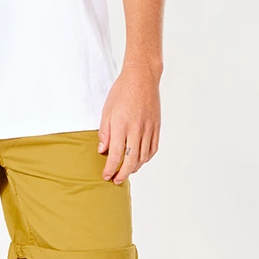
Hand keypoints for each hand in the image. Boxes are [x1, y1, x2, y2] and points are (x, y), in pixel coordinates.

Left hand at [97, 65, 160, 183]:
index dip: (110, 169)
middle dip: (123, 174)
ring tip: (126, 171)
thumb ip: (105, 132)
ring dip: (135, 168)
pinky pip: (153, 149)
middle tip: (116, 180)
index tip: (106, 175)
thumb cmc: (121, 92)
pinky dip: (146, 158)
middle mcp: (136, 129)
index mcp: (121, 125)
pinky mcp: (156, 127)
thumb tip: (102, 150)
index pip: (115, 155)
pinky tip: (139, 160)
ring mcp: (149, 129)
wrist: (142, 78)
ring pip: (143, 157)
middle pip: (131, 161)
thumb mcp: (107, 110)